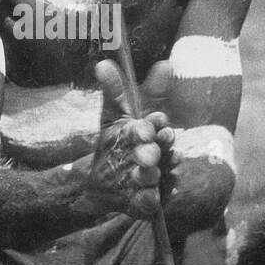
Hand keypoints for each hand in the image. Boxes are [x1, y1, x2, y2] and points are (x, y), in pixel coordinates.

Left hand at [88, 59, 176, 218]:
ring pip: (161, 174)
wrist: (102, 181)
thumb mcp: (112, 118)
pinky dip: (150, 200)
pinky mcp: (151, 201)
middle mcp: (161, 154)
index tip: (148, 124)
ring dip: (152, 174)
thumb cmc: (115, 145)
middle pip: (162, 149)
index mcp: (153, 132)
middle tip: (144, 152)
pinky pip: (154, 202)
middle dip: (153, 149)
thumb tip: (103, 63)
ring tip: (144, 175)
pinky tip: (146, 198)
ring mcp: (159, 177)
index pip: (158, 124)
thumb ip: (113, 92)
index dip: (155, 124)